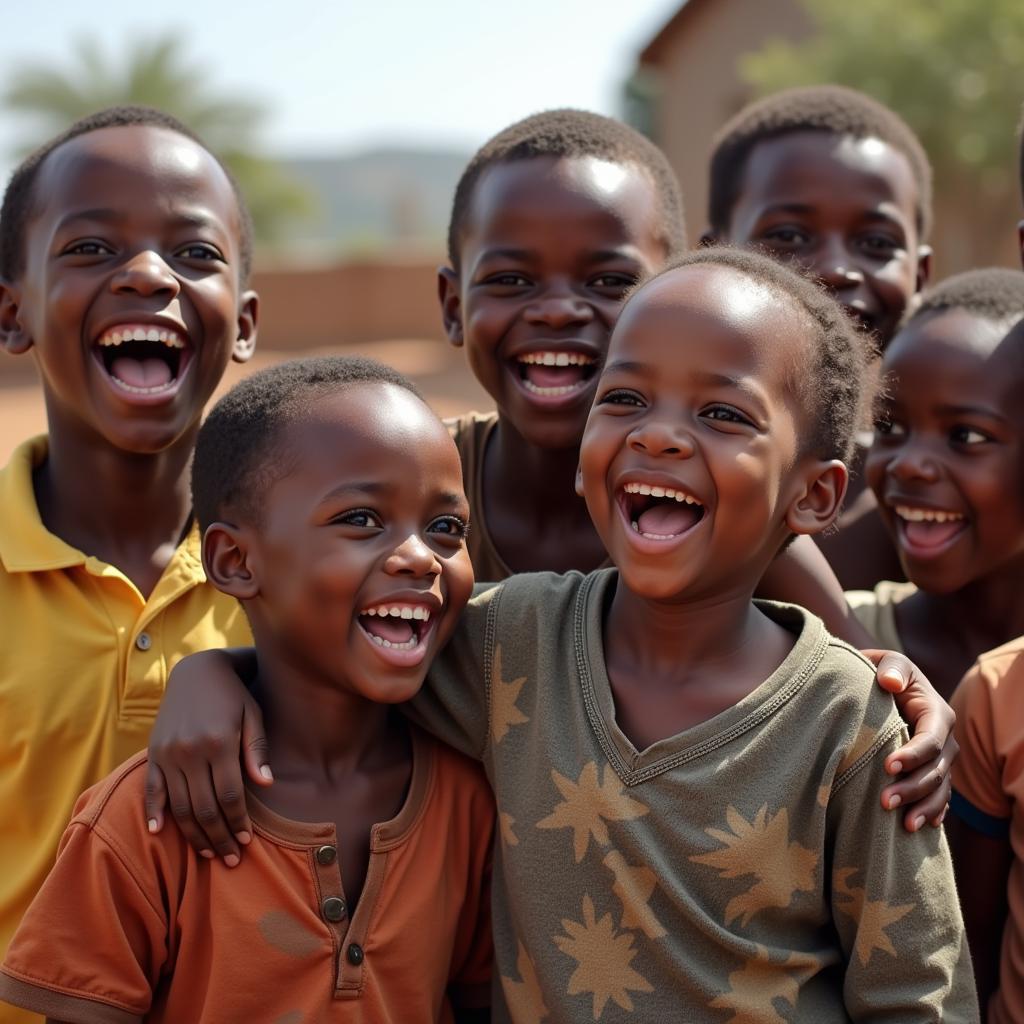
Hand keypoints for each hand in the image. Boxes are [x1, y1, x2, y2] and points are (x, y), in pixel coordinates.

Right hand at [144, 648, 268, 863]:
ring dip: (193, 834)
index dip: (238, 822)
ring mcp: (168, 753)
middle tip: (230, 859)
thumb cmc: (234, 696)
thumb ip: (256, 750)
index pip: (230, 795)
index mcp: (219, 742)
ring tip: (208, 852)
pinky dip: (154, 811)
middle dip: (219, 837)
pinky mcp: (154, 753)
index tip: (246, 842)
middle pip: (204, 807)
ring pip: (180, 805)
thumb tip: (265, 785)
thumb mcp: (253, 715)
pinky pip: (152, 789)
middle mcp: (190, 751)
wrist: (198, 671)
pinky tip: (159, 833)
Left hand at [864, 649, 955, 832]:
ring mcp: (942, 760)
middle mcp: (946, 740)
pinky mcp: (933, 773)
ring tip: (904, 826)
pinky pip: (940, 797)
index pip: (931, 740)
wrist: (879, 685)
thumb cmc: (883, 672)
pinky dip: (933, 812)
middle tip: (885, 802)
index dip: (913, 755)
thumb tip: (890, 683)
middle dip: (912, 788)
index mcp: (937, 714)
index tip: (887, 766)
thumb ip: (891, 667)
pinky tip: (923, 827)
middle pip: (936, 771)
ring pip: (939, 789)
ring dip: (923, 808)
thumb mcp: (888, 661)